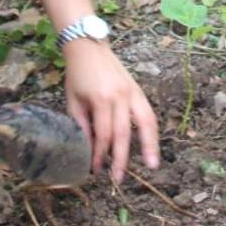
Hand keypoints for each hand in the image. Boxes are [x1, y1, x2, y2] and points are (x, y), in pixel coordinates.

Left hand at [64, 41, 159, 182]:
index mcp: (101, 99)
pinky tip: (152, 144)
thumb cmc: (77, 74)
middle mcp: (120, 96)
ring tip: (152, 165)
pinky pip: (148, 112)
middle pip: (124, 133)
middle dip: (121, 158)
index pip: (104, 134)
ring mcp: (132, 91)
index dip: (100, 154)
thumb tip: (88, 149)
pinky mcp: (137, 89)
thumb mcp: (73, 100)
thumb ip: (82, 125)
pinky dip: (151, 130)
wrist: (88, 46)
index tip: (96, 170)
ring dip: (149, 145)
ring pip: (146, 122)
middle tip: (118, 179)